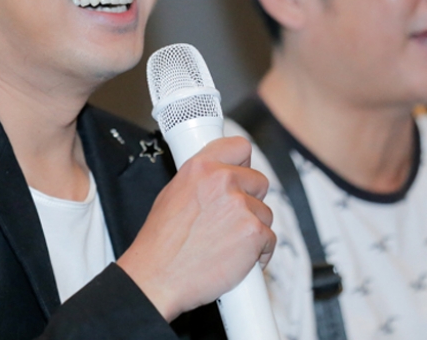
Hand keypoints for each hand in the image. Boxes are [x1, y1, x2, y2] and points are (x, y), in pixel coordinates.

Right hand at [117, 136, 274, 320]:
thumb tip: (219, 176)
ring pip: (265, 213)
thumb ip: (201, 181)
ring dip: (253, 229)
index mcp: (200, 167)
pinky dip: (258, 253)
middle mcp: (222, 181)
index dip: (243, 163)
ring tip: (227, 245)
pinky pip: (269, 239)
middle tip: (230, 221)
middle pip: (259, 181)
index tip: (241, 172)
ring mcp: (240, 206)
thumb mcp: (172, 195)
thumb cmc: (160, 245)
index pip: (239, 146)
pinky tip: (236, 259)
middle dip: (250, 201)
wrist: (158, 279)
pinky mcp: (253, 232)